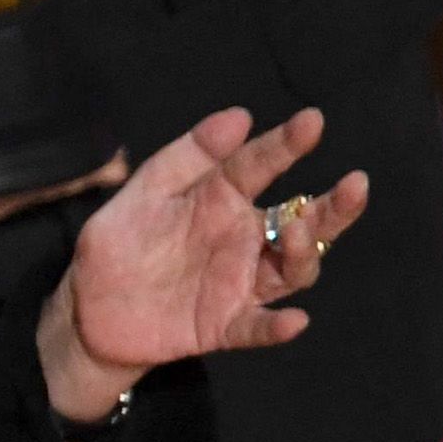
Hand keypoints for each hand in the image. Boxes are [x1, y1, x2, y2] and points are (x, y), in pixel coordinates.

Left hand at [40, 107, 367, 421]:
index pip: (259, 166)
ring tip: (293, 232)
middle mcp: (242, 239)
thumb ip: (188, 157)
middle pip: (301, 221)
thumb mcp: (145, 191)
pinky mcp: (223, 324)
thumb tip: (240, 115)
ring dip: (301, 253)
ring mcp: (238, 283)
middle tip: (356, 184)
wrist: (86, 307)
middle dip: (332, 206)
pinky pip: (256, 326)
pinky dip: (276, 326)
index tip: (312, 120)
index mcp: (221, 199)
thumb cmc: (122, 242)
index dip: (285, 144)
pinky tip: (294, 321)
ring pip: (291, 270)